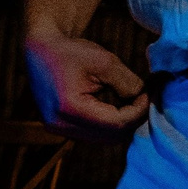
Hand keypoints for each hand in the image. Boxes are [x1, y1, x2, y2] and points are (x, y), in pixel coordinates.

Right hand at [24, 33, 149, 139]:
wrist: (39, 50)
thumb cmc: (71, 52)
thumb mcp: (105, 62)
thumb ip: (129, 84)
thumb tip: (145, 99)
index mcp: (70, 108)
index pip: (117, 123)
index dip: (139, 111)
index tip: (148, 93)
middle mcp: (60, 124)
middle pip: (111, 136)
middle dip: (132, 119)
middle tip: (142, 99)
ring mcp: (56, 128)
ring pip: (103, 138)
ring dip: (120, 124)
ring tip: (130, 103)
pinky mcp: (57, 127)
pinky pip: (91, 134)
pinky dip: (107, 125)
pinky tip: (114, 108)